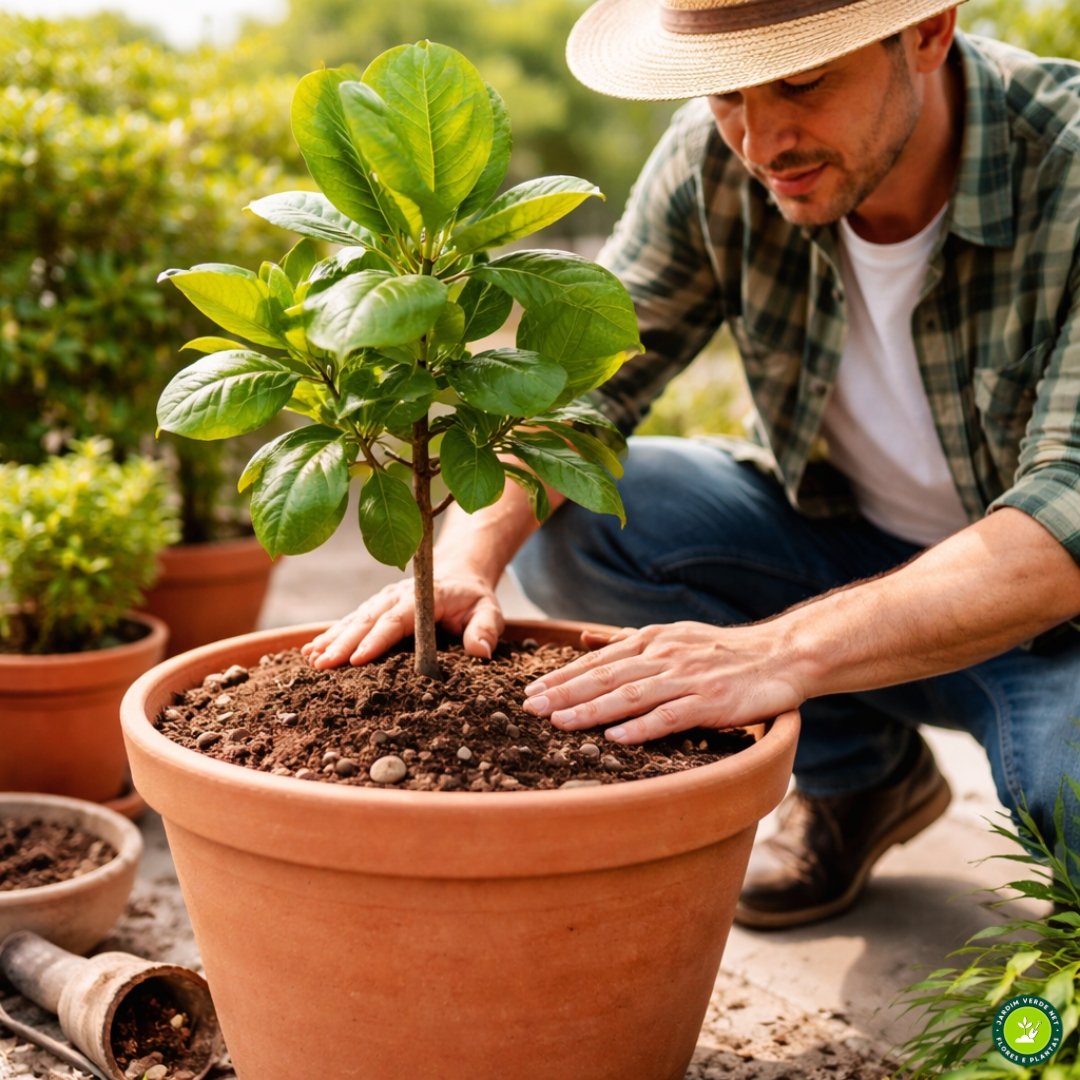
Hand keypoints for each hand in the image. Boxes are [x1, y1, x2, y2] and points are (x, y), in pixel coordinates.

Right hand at [302, 571, 503, 668]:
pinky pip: (350, 621)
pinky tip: (310, 651)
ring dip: (331, 639)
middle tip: (323, 666)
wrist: (459, 573)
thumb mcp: (489, 610)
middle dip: (343, 644)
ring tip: (311, 660)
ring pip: (353, 620)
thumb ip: (486, 629)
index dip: (376, 639)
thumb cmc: (473, 598)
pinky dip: (330, 635)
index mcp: (423, 596)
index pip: (397, 619)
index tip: (356, 659)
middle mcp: (397, 595)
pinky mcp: (374, 607)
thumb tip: (481, 651)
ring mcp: (382, 599)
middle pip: (367, 620)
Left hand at [522, 621, 804, 744]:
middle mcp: (664, 656)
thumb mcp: (672, 635)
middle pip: (606, 676)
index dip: (562, 676)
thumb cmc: (722, 651)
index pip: (598, 661)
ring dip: (591, 709)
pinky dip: (641, 727)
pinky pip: (670, 716)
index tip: (531, 691)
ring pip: (631, 695)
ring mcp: (687, 678)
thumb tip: (583, 639)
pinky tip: (615, 738)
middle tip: (530, 708)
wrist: (780, 655)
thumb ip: (627, 641)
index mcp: (652, 640)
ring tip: (558, 723)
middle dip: (564, 693)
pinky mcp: (711, 702)